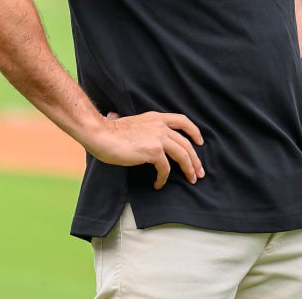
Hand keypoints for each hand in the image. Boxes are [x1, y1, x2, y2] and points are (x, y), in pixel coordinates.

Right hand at [85, 111, 205, 189]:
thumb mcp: (132, 122)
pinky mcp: (153, 151)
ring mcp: (158, 138)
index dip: (194, 131)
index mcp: (156, 118)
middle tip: (199, 171)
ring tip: (191, 179)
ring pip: (182, 155)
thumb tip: (136, 130)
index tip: (199, 141)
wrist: (101, 134)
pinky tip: (158, 184)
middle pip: (186, 143)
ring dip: (189, 169)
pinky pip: (165, 168)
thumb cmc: (110, 131)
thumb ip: (141, 126)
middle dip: (195, 159)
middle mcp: (160, 126)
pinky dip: (164, 178)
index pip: (182, 120)